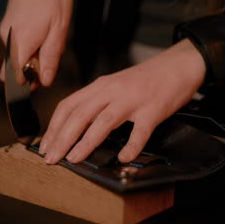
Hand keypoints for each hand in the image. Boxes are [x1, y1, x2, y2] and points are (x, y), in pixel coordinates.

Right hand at [0, 0, 72, 86]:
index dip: (28, 83)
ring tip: (49, 40)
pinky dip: (29, 45)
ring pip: (16, 56)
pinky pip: (16, 44)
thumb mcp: (58, 31)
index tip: (40, 81)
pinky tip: (42, 32)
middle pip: (13, 69)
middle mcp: (7, 40)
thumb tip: (45, 82)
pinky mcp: (7, 25)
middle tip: (48, 61)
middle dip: (29, 71)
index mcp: (20, 44)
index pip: (14, 77)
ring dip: (32, 56)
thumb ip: (50, 59)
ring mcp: (5, 31)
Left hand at [39, 39, 206, 163]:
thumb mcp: (115, 85)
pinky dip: (131, 146)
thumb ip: (98, 102)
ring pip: (102, 122)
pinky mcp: (153, 110)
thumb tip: (77, 126)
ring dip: (85, 142)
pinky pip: (140, 131)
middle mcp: (112, 91)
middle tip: (51, 158)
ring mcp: (132, 100)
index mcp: (100, 86)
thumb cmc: (146, 79)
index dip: (54, 126)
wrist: (178, 65)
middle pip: (79, 115)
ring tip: (73, 159)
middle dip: (62, 138)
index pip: (69, 105)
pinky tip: (123, 157)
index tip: (45, 144)